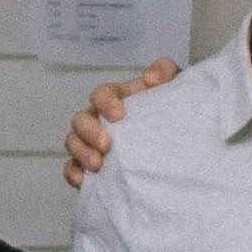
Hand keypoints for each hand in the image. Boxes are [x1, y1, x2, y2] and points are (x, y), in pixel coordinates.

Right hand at [61, 57, 179, 188]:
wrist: (179, 140)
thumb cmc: (169, 111)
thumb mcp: (173, 86)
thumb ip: (165, 71)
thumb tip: (150, 77)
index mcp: (115, 99)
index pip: (101, 94)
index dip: (105, 103)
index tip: (118, 115)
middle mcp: (98, 119)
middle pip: (80, 120)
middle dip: (89, 132)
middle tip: (106, 145)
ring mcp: (91, 142)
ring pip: (73, 143)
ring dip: (81, 153)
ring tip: (98, 165)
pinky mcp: (90, 165)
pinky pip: (72, 168)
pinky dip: (73, 173)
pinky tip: (84, 180)